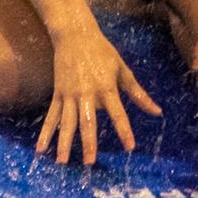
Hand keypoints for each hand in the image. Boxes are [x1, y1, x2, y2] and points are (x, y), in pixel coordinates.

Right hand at [36, 24, 159, 166]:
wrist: (74, 34)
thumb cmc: (102, 52)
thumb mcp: (122, 69)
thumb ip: (138, 93)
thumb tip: (157, 112)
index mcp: (106, 87)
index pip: (117, 113)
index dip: (124, 130)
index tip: (130, 147)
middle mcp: (86, 93)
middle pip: (87, 121)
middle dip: (89, 142)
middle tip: (90, 162)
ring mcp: (69, 94)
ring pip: (66, 122)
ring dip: (64, 143)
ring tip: (62, 162)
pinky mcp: (58, 93)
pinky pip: (52, 116)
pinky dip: (46, 132)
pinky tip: (40, 148)